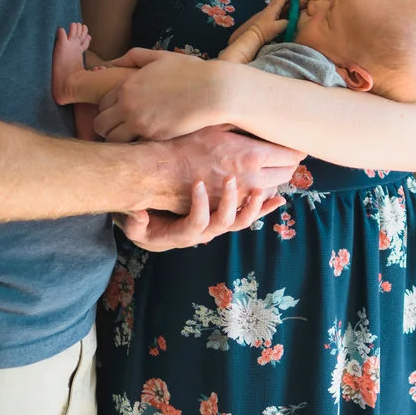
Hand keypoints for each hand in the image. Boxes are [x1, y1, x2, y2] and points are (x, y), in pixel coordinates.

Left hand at [95, 49, 225, 141]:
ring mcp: (138, 122)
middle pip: (100, 123)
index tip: (119, 114)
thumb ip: (134, 56)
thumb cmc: (190, 72)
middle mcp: (127, 104)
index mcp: (126, 85)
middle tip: (121, 128)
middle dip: (108, 126)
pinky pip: (131, 146)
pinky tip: (144, 140)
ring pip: (111, 139)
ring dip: (118, 139)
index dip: (109, 110)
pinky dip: (134, 145)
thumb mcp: (160, 57)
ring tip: (130, 137)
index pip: (102, 103)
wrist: (212, 91)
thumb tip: (113, 61)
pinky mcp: (152, 136)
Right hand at [117, 177, 283, 251]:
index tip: (197, 183)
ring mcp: (218, 227)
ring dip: (253, 207)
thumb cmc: (145, 224)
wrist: (157, 231)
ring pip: (240, 221)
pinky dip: (263, 209)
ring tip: (262, 191)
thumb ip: (136, 221)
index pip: (196, 223)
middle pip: (224, 222)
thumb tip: (138, 212)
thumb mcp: (136, 225)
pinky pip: (247, 217)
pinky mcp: (226, 220)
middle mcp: (205, 234)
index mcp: (185, 234)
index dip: (198, 206)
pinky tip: (279, 200)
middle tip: (230, 179)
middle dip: (230, 201)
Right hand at [148, 125, 304, 213]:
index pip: (290, 154)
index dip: (296, 147)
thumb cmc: (186, 143)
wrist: (160, 171)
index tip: (297, 140)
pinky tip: (264, 190)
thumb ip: (244, 122)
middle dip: (290, 163)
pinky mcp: (230, 208)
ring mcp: (241, 197)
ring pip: (272, 190)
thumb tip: (267, 115)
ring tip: (276, 168)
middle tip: (290, 152)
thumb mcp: (216, 124)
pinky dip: (262, 196)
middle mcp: (251, 180)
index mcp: (251, 156)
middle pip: (286, 174)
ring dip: (277, 179)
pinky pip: (256, 204)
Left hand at [226, 0, 293, 46]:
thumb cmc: (266, 30)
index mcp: (274, 8)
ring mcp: (267, 12)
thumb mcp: (279, 27)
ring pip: (276, 4)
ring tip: (290, 8)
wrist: (254, 35)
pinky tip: (283, 15)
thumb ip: (288, 22)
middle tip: (294, 2)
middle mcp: (270, 8)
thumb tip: (292, 20)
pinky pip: (274, 10)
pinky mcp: (265, 16)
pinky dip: (280, 9)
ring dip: (283, 4)